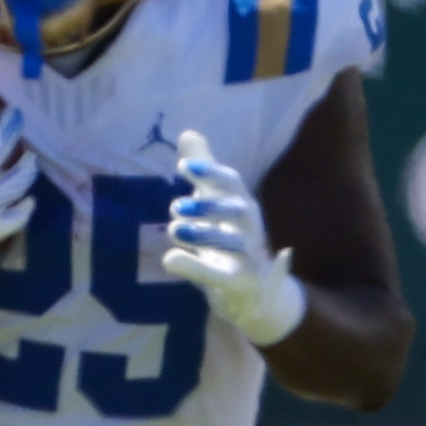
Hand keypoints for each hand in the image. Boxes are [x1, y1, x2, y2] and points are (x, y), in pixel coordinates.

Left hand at [158, 129, 305, 345]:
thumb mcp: (215, 205)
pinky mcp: (242, 284)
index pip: (232, 183)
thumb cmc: (230, 242)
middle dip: (208, 206)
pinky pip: (220, 275)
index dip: (210, 173)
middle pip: (238, 211)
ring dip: (202, 235)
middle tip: (175, 205)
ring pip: (232, 243)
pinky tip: (170, 260)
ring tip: (174, 230)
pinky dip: (195, 267)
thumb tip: (188, 133)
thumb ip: (203, 174)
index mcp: (242, 206)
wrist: (256, 292)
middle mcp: (250, 228)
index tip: (183, 166)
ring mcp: (249, 257)